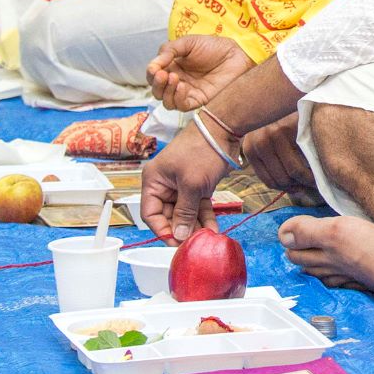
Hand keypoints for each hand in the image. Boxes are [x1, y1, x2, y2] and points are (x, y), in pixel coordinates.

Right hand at [141, 123, 225, 240]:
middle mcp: (164, 184)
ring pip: (185, 213)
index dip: (161, 229)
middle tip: (193, 243)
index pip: (150, 213)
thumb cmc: (201, 151)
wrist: (223, 130)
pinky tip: (213, 228)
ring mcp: (181, 185)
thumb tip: (178, 236)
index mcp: (154, 181)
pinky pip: (198, 206)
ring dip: (195, 226)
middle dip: (181, 229)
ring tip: (206, 238)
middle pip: (168, 216)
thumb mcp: (191, 184)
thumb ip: (184, 212)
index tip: (175, 242)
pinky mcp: (197, 185)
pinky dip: (205, 217)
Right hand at [146, 35, 254, 111]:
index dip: (151, 73)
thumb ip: (169, 50)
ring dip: (165, 91)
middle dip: (156, 84)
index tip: (154, 67)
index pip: (154, 76)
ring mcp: (188, 92)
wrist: (236, 54)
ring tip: (173, 78)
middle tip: (162, 74)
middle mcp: (178, 82)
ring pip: (166, 101)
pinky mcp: (199, 101)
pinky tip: (182, 86)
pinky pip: (182, 106)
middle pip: (157, 91)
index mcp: (173, 67)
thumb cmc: (214, 47)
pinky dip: (177, 98)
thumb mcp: (188, 43)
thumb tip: (153, 65)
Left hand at [242, 114, 317, 195]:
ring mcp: (273, 135)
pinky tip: (319, 171)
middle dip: (297, 186)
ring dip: (306, 182)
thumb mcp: (270, 138)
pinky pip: (301, 165)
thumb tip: (285, 186)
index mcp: (251, 146)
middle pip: (279, 180)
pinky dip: (311, 174)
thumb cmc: (286, 117)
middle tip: (312, 185)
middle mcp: (258, 141)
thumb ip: (272, 158)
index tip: (300, 187)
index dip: (286, 187)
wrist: (293, 88)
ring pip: (291, 174)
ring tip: (317, 179)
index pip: (268, 180)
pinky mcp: (288, 130)